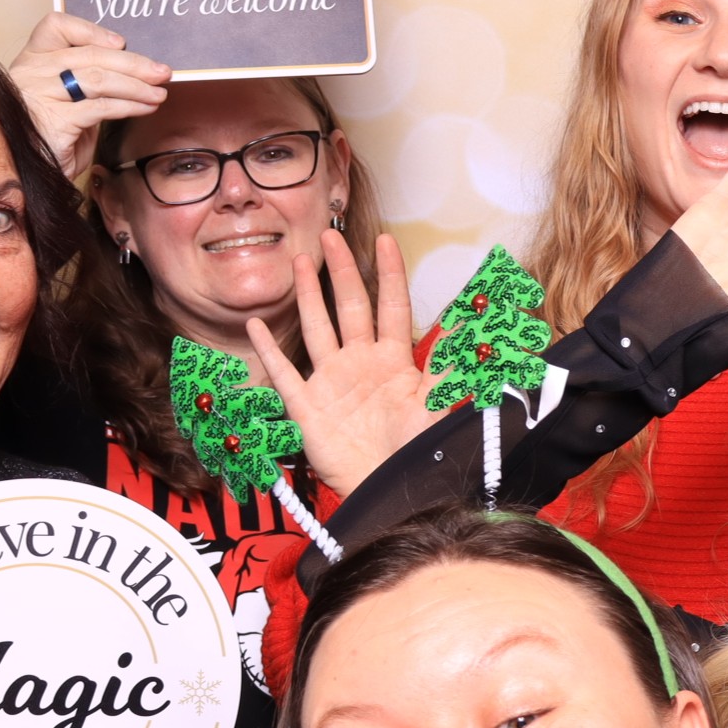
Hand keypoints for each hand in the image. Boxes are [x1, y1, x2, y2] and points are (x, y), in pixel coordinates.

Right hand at [10, 11, 171, 178]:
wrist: (27, 178)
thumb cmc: (49, 140)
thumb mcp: (67, 105)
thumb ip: (87, 86)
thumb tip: (132, 74)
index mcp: (31, 61)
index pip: (55, 27)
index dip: (91, 30)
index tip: (120, 42)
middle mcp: (31, 72)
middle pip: (89, 54)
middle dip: (133, 63)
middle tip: (162, 71)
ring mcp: (39, 95)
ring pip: (98, 78)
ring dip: (136, 86)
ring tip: (159, 93)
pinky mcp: (54, 121)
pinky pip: (101, 107)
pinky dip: (129, 106)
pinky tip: (146, 108)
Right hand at [245, 232, 437, 496]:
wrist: (390, 491)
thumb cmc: (416, 452)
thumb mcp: (438, 403)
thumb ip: (449, 363)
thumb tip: (471, 324)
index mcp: (394, 361)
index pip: (392, 306)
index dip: (389, 274)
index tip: (386, 240)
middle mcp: (361, 364)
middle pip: (350, 307)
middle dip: (342, 271)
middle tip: (331, 236)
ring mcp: (332, 383)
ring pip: (317, 328)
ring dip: (308, 296)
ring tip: (300, 262)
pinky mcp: (308, 407)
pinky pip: (284, 374)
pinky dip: (269, 351)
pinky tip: (256, 325)